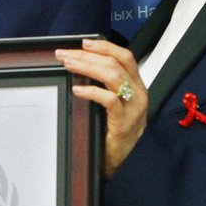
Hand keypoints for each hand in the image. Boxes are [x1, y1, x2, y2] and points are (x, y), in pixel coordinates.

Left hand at [55, 39, 146, 176]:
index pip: (125, 57)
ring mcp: (134, 109)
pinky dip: (92, 92)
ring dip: (88, 67)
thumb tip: (82, 64)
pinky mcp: (124, 124)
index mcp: (137, 86)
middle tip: (65, 54)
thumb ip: (106, 86)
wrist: (122, 163)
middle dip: (88, 56)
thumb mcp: (114, 105)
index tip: (84, 43)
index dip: (105, 47)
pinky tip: (77, 89)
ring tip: (69, 65)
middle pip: (116, 64)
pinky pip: (109, 101)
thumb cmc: (113, 131)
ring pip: (113, 77)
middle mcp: (139, 94)